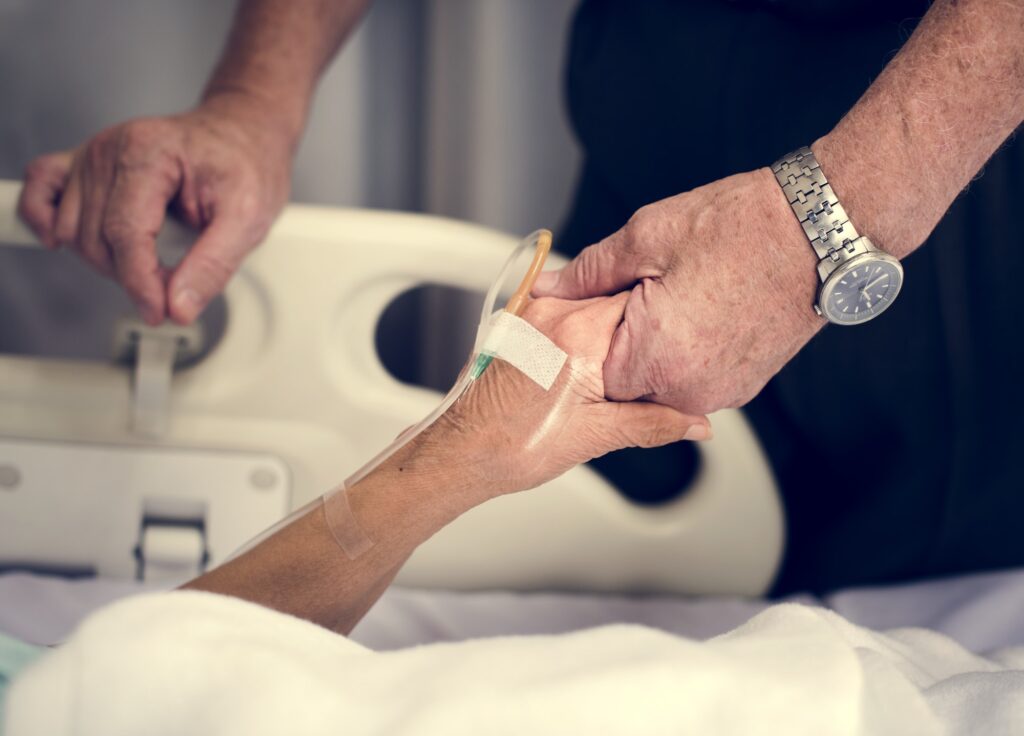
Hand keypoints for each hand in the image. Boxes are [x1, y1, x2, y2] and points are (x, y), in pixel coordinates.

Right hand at [17, 93, 293, 324]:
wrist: (243, 135)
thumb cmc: (246, 165)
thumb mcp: (248, 218)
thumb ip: (213, 265)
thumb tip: (179, 306)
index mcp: (149, 153)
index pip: (125, 234)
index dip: (141, 283)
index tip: (160, 311)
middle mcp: (111, 149)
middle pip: (96, 239)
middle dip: (131, 274)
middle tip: (172, 285)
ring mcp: (93, 155)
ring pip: (72, 231)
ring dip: (106, 260)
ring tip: (152, 260)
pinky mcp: (84, 163)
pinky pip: (41, 191)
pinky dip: (46, 221)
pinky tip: (66, 244)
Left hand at [409, 295, 710, 500]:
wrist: (462, 453)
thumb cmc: (513, 446)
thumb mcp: (595, 436)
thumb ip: (653, 423)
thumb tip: (695, 423)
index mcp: (578, 334)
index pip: (640, 304)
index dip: (663, 324)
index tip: (676, 346)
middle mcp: (552, 314)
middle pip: (617, 302)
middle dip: (639, 331)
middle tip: (649, 369)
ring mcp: (532, 316)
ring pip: (591, 307)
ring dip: (610, 333)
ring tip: (613, 376)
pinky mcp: (520, 325)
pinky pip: (566, 315)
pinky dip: (585, 334)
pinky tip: (585, 370)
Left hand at [532, 168, 824, 414]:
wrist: (819, 231)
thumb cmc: (740, 228)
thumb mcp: (645, 237)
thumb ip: (587, 273)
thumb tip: (549, 288)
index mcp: (655, 359)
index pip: (588, 376)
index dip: (585, 338)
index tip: (596, 305)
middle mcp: (689, 389)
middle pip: (625, 386)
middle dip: (618, 344)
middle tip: (639, 292)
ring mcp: (721, 392)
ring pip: (661, 383)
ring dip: (655, 349)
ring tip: (675, 295)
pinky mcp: (744, 385)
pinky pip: (694, 380)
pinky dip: (686, 352)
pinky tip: (699, 310)